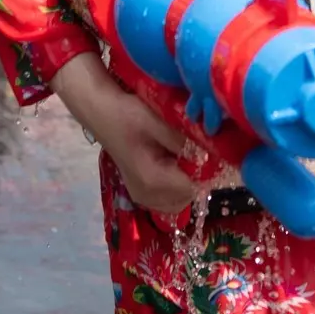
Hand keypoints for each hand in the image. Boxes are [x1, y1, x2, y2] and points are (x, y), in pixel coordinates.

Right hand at [53, 56, 202, 214]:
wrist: (103, 113)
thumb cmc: (128, 115)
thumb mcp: (158, 122)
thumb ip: (183, 140)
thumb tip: (211, 153)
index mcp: (152, 180)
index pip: (193, 188)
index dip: (205, 171)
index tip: (209, 151)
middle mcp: (146, 195)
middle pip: (188, 197)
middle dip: (197, 176)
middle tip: (196, 151)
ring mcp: (143, 197)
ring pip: (180, 200)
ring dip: (187, 180)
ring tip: (183, 156)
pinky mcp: (142, 192)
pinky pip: (170, 198)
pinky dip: (177, 184)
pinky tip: (173, 163)